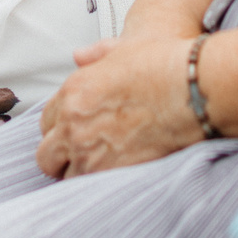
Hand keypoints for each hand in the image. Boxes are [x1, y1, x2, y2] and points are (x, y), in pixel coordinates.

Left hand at [35, 33, 204, 177]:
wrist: (191, 89)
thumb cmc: (163, 65)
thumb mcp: (123, 48)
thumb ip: (96, 55)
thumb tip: (79, 55)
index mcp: (73, 91)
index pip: (47, 122)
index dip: (61, 128)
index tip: (75, 132)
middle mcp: (73, 123)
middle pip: (46, 155)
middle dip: (60, 156)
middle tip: (81, 154)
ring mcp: (87, 150)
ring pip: (65, 176)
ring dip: (78, 172)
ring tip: (101, 167)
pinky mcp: (108, 172)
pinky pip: (87, 189)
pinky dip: (96, 186)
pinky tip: (112, 175)